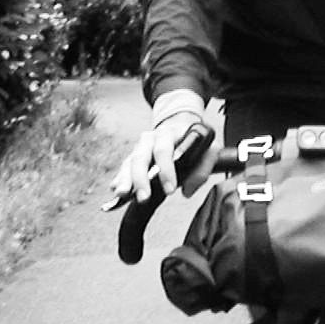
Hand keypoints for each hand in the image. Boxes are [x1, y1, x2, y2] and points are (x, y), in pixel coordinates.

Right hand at [109, 88, 214, 203]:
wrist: (179, 126)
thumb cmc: (194, 141)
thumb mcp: (208, 149)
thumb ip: (203, 168)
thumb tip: (187, 190)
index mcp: (168, 133)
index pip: (164, 150)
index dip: (166, 170)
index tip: (170, 189)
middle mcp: (149, 139)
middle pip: (141, 157)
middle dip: (141, 179)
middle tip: (144, 197)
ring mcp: (139, 148)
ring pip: (129, 163)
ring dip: (125, 180)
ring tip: (122, 194)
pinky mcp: (132, 159)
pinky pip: (123, 169)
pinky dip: (119, 179)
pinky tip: (116, 190)